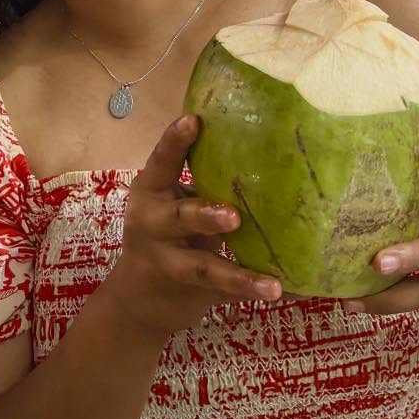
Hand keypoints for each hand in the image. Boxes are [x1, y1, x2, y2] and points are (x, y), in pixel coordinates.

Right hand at [103, 115, 282, 339]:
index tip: (193, 121)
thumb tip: (257, 139)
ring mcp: (172, 264)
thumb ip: (199, 178)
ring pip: (204, 268)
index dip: (175, 141)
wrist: (136, 298)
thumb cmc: (165, 231)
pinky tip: (282, 292)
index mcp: (152, 192)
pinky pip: (226, 293)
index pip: (161, 162)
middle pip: (179, 218)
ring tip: (270, 285)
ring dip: (238, 275)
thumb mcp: (169, 201)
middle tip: (233, 216)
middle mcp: (155, 226)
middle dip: (205, 216)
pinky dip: (255, 292)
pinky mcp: (192, 292)